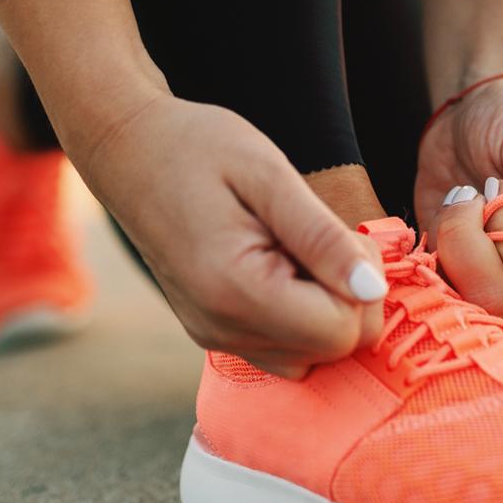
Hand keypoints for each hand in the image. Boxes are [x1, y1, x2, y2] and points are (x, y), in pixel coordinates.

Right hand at [75, 98, 385, 377]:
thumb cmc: (197, 147)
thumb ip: (323, 237)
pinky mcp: (216, 334)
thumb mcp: (268, 175)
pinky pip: (286, 349)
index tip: (338, 234)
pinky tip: (284, 267)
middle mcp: (223, 330)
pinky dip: (302, 315)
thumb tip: (374, 288)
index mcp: (235, 292)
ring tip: (297, 247)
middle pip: (334, 349)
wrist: (128, 150)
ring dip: (326, 305)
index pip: (341, 331)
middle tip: (322, 236)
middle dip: (349, 295)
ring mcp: (216, 337)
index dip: (362, 284)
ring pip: (314, 354)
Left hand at [415, 78, 502, 316]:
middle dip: (475, 238)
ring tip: (465, 197)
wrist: (473, 113)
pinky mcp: (458, 270)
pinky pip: (436, 279)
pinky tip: (451, 206)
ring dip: (452, 235)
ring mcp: (498, 277)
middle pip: (499, 298)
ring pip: (463, 294)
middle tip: (481, 192)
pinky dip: (434, 239)